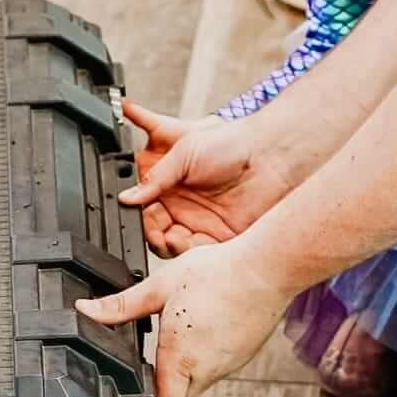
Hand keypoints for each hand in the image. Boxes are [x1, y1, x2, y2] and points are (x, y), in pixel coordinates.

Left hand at [75, 233, 297, 396]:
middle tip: (153, 368)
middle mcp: (207, 370)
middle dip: (164, 396)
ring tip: (180, 339)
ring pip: (201, 386)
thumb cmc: (219, 274)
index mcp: (181, 358)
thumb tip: (86, 311)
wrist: (269, 268)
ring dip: (186, 375)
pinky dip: (208, 359)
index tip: (137, 387)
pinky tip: (204, 329)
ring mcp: (230, 365)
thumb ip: (122, 305)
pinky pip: (220, 368)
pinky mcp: (245, 354)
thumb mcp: (161, 285)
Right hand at [118, 100, 295, 254]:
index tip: (132, 215)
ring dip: (165, 244)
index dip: (137, 214)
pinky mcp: (218, 237)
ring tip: (168, 237)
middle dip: (149, 233)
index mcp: (170, 185)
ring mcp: (200, 222)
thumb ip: (155, 177)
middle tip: (151, 231)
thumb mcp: (184, 153)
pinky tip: (184, 240)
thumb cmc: (230, 144)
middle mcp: (183, 206)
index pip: (145, 207)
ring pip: (172, 245)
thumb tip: (128, 196)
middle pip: (154, 230)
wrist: (269, 155)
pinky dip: (187, 250)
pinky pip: (196, 252)